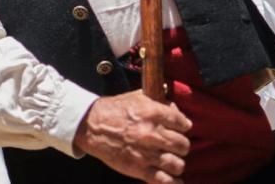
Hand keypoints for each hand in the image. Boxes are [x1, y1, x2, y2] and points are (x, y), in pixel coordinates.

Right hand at [73, 91, 192, 182]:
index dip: (183, 126)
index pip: (183, 123)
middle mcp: (152, 133)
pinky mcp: (139, 169)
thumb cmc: (113, 110)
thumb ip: (157, 101)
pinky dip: (172, 182)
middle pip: (183, 145)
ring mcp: (146, 153)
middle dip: (180, 146)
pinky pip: (164, 180)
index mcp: (152, 113)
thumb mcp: (136, 98)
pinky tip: (174, 180)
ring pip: (177, 164)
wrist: (91, 126)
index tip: (180, 128)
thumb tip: (174, 108)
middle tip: (174, 145)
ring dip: (176, 163)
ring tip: (171, 161)